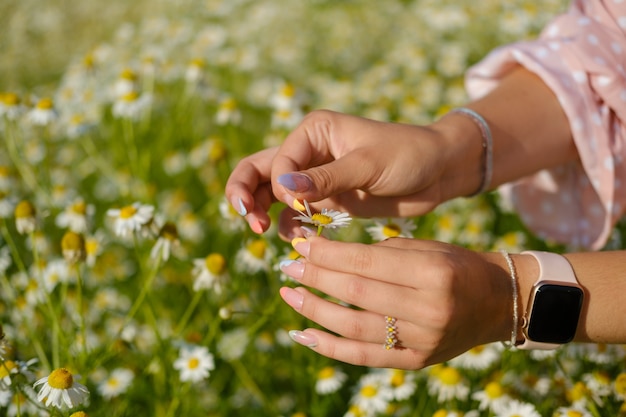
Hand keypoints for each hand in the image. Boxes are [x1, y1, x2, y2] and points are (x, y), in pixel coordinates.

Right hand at [225, 110, 481, 236]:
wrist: (439, 172)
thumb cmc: (408, 155)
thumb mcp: (368, 164)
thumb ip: (326, 178)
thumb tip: (281, 188)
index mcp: (314, 131)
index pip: (277, 161)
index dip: (279, 186)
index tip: (301, 204)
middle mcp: (308, 152)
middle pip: (259, 171)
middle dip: (246, 194)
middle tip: (249, 222)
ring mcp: (315, 178)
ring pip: (270, 193)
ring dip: (259, 210)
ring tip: (260, 232)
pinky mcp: (327, 200)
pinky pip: (294, 214)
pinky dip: (288, 226)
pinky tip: (294, 239)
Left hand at [279, 236, 512, 369]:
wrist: (496, 303)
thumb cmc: (456, 266)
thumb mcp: (425, 248)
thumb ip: (377, 253)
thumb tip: (321, 253)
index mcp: (433, 272)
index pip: (365, 262)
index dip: (327, 253)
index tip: (300, 243)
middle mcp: (429, 310)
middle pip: (355, 293)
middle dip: (316, 277)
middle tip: (287, 265)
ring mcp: (423, 341)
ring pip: (354, 327)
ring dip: (314, 310)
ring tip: (289, 295)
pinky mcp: (416, 362)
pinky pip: (363, 356)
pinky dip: (329, 347)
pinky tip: (303, 334)